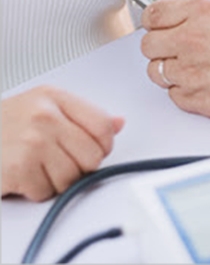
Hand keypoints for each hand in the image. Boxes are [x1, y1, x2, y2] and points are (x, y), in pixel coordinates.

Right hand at [1, 86, 123, 200]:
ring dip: (57, 180)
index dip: (103, 144)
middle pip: (92, 156)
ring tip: (39, 166)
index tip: (93, 148)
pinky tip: (24, 175)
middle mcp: (44, 116)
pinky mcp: (18, 168)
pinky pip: (47, 192)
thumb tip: (118, 123)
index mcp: (55, 97)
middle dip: (80, 165)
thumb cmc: (5, 124)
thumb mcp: (44, 105)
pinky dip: (36, 190)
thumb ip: (84, 115)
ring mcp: (31, 142)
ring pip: (72, 177)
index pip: (103, 126)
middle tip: (59, 160)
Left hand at [141, 0, 209, 132]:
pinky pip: (173, 96)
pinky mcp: (197, 99)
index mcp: (203, 11)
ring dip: (170, 71)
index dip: (155, 22)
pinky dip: (184, 92)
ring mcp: (191, 71)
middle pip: (148, 44)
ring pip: (156, 72)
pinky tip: (203, 85)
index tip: (160, 27)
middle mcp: (191, 38)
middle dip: (160, 47)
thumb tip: (193, 19)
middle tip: (176, 50)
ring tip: (192, 69)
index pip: (153, 14)